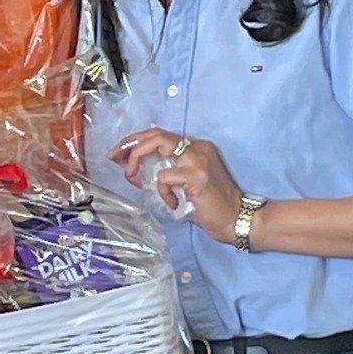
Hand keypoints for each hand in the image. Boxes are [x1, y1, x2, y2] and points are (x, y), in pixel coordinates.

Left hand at [111, 128, 244, 244]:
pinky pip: (164, 176)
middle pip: (155, 133)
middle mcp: (197, 147)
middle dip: (129, 144)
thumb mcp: (184, 186)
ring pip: (158, 144)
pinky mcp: (197, 176)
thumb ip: (162, 175)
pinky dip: (161, 190)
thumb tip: (134, 173)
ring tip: (133, 176)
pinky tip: (172, 203)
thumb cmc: (212, 207)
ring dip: (137, 159)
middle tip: (114, 157)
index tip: (118, 153)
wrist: (238, 219)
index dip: (135, 141)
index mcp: (196, 147)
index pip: (159, 134)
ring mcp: (198, 159)